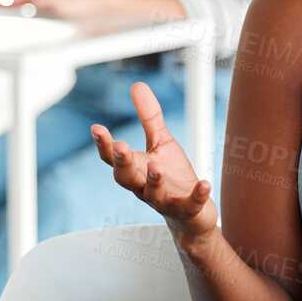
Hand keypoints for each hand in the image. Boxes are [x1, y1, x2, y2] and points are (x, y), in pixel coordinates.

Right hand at [90, 83, 218, 239]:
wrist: (191, 215)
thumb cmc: (172, 176)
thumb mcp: (161, 143)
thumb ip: (149, 118)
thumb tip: (137, 85)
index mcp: (136, 170)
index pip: (113, 158)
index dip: (104, 145)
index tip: (97, 129)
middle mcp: (144, 187)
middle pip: (126, 178)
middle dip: (122, 163)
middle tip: (121, 147)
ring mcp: (164, 201)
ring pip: (153, 194)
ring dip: (153, 181)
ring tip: (157, 166)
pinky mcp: (187, 211)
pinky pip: (190, 205)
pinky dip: (197, 196)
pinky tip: (204, 184)